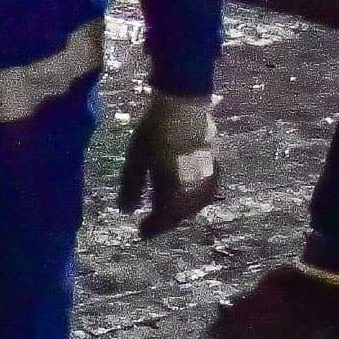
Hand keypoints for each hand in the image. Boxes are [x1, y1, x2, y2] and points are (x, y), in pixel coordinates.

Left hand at [115, 92, 219, 233]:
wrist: (183, 105)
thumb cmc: (155, 130)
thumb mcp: (136, 159)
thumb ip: (131, 186)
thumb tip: (126, 211)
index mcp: (173, 188)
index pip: (164, 217)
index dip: (153, 228)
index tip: (141, 233)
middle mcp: (192, 187)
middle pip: (180, 213)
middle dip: (166, 221)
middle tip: (152, 225)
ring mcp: (205, 177)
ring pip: (195, 204)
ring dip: (181, 212)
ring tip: (168, 212)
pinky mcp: (213, 166)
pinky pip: (206, 192)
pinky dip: (195, 200)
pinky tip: (187, 196)